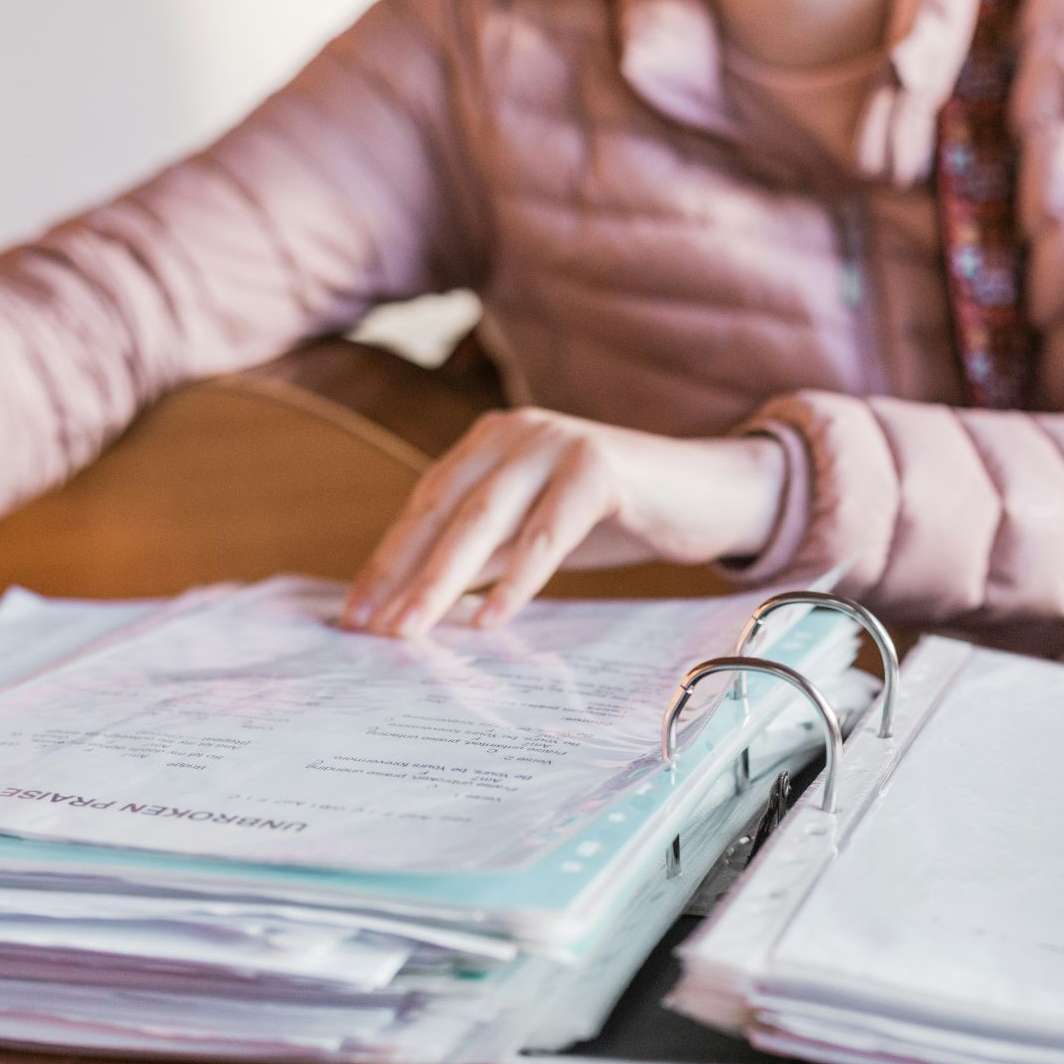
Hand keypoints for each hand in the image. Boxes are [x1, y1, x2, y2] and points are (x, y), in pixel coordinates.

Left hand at [341, 408, 784, 636]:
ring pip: (486, 522)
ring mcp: (558, 443)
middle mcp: (517, 432)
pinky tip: (488, 619)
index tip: (355, 613)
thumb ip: (481, 553)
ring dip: (441, 582)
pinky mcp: (601, 468)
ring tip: (410, 631)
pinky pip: (548, 533)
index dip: (387, 559)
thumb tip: (412, 601)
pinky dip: (517, 580)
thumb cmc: (615, 515)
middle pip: (445, 512)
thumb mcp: (533, 532)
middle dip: (402, 574)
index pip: (425, 504)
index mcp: (491, 441)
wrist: (709, 492)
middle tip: (370, 630)